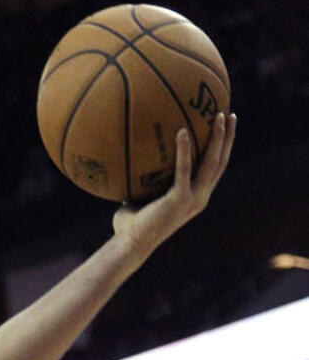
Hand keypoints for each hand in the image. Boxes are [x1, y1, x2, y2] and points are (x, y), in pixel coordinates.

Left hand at [112, 111, 236, 253]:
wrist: (130, 245)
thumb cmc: (131, 224)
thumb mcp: (141, 197)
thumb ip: (145, 180)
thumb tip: (132, 158)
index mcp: (195, 197)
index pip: (214, 169)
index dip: (223, 148)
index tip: (226, 127)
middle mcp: (199, 197)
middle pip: (220, 162)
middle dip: (227, 138)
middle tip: (230, 114)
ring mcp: (192, 199)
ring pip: (211, 163)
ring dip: (217, 139)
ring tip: (218, 116)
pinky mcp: (179, 200)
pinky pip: (183, 170)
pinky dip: (184, 150)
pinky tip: (181, 131)